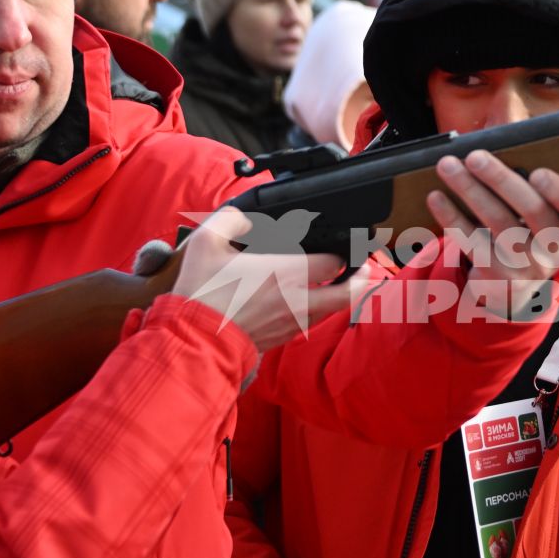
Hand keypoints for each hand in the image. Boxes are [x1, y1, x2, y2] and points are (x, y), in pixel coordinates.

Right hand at [172, 206, 353, 351]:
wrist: (195, 340)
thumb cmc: (202, 293)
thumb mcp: (206, 242)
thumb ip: (229, 220)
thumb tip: (244, 217)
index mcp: (288, 273)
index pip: (333, 262)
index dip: (341, 251)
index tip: (341, 244)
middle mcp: (299, 300)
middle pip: (349, 292)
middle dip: (360, 278)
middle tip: (363, 267)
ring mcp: (293, 322)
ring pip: (332, 310)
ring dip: (340, 296)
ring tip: (338, 282)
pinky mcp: (282, 338)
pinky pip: (311, 323)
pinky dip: (318, 311)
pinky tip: (306, 301)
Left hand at [426, 149, 558, 316]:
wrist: (513, 283)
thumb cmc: (528, 228)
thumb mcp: (545, 209)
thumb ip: (536, 179)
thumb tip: (505, 136)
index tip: (538, 173)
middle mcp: (558, 248)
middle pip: (534, 212)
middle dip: (502, 180)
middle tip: (475, 156)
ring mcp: (528, 265)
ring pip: (498, 224)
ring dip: (470, 191)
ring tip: (448, 166)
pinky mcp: (499, 275)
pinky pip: (473, 243)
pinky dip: (452, 217)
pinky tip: (436, 197)